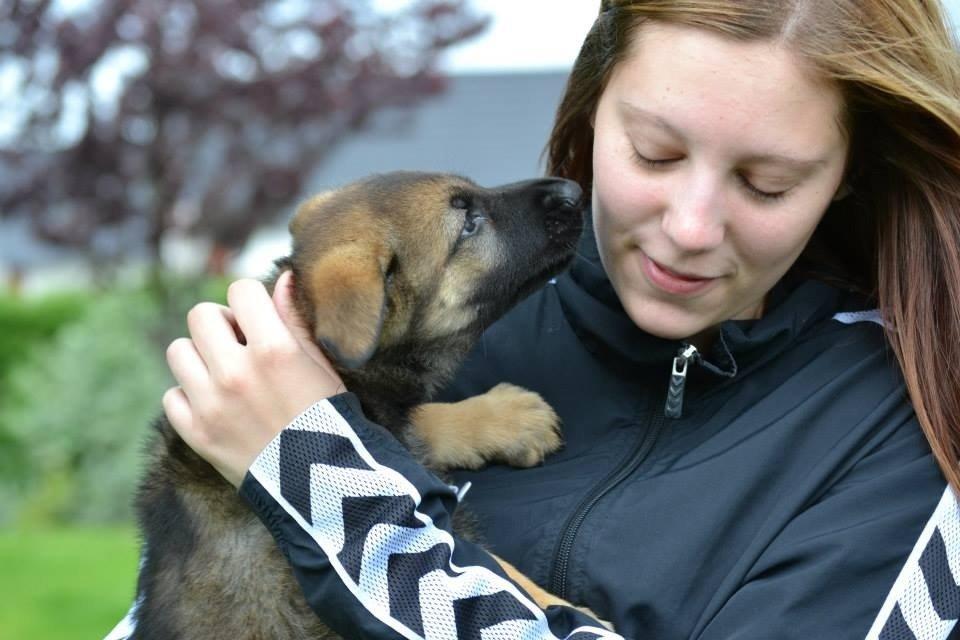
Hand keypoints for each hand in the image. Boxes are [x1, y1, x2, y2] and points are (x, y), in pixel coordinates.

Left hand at [163, 271, 344, 486]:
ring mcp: (211, 404)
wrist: (320, 484)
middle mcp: (236, 372)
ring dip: (200, 357)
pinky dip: (189, 398)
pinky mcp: (196, 434)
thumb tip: (280, 278)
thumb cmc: (330, 419)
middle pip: (200, 315)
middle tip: (238, 345)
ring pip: (178, 351)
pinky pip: (172, 395)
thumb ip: (295, 320)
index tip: (258, 319)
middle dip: (220, 325)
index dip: (250, 302)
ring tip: (224, 375)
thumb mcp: (323, 365)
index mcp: (274, 349)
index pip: (240, 291)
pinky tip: (216, 406)